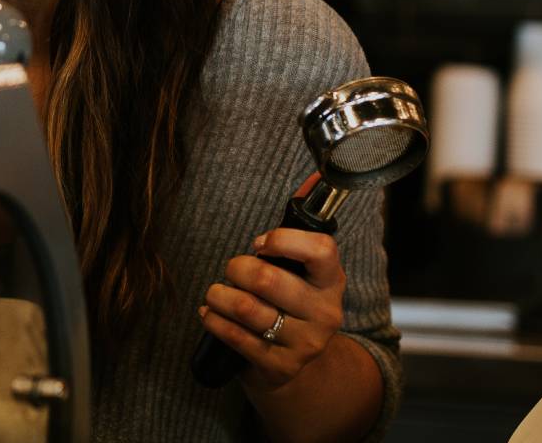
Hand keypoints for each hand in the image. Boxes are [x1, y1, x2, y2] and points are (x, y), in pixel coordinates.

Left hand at [198, 228, 345, 392]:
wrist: (294, 366)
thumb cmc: (291, 302)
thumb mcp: (304, 269)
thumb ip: (301, 225)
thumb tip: (314, 176)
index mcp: (332, 281)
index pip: (320, 250)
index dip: (283, 241)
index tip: (259, 243)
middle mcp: (325, 313)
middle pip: (268, 279)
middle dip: (237, 268)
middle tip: (230, 269)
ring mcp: (305, 343)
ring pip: (248, 309)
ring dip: (219, 296)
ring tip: (214, 293)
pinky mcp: (280, 367)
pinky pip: (236, 338)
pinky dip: (215, 321)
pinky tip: (210, 314)